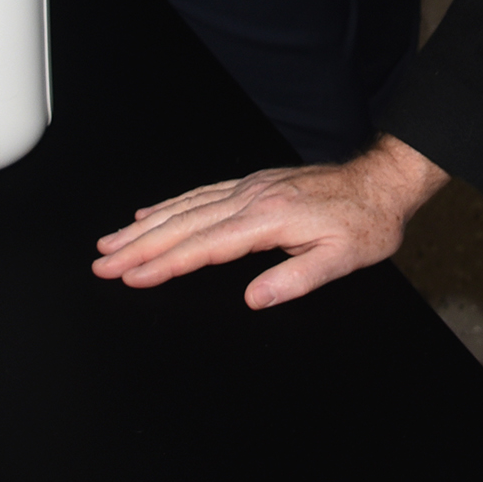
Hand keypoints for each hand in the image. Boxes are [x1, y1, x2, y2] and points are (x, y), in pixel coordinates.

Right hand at [92, 136, 449, 308]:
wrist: (381, 182)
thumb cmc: (366, 223)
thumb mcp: (342, 261)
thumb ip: (297, 280)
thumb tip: (255, 298)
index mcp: (270, 219)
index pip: (206, 246)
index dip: (165, 264)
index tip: (133, 277)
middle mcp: (253, 198)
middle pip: (184, 224)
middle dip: (138, 246)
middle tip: (101, 263)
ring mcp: (250, 188)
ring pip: (186, 207)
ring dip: (145, 226)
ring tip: (110, 242)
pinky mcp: (253, 184)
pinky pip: (201, 192)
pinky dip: (169, 204)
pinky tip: (149, 213)